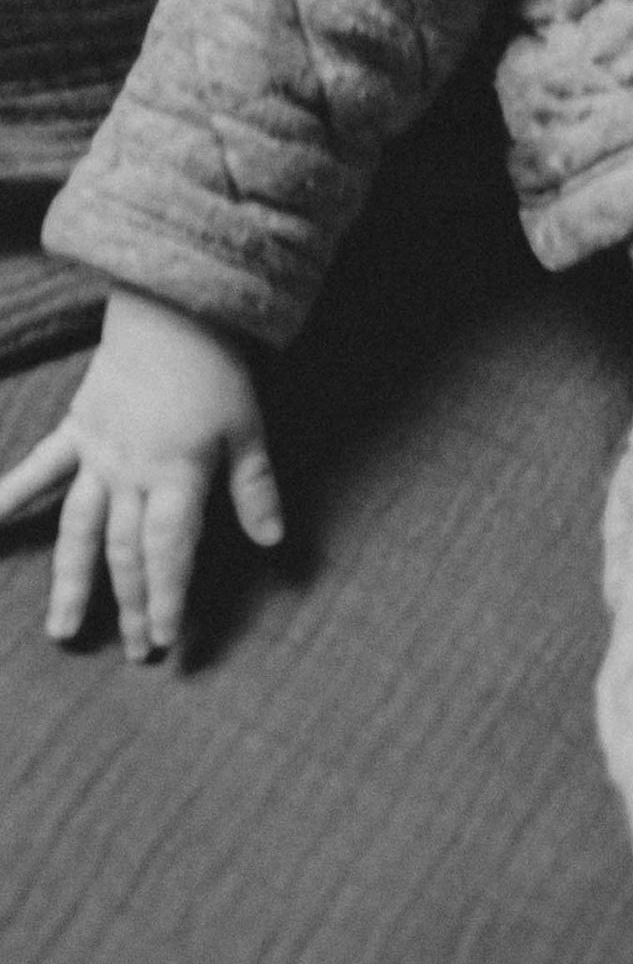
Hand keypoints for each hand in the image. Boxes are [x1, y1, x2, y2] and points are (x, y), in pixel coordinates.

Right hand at [0, 288, 282, 660]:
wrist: (173, 310)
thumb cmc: (217, 370)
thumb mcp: (248, 428)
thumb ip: (254, 488)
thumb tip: (275, 541)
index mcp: (177, 475)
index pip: (170, 550)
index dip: (168, 596)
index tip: (167, 639)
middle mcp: (131, 474)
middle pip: (127, 553)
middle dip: (134, 605)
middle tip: (138, 653)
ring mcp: (97, 455)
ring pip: (80, 531)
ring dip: (73, 582)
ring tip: (63, 631)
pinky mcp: (76, 432)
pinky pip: (39, 470)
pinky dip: (9, 496)